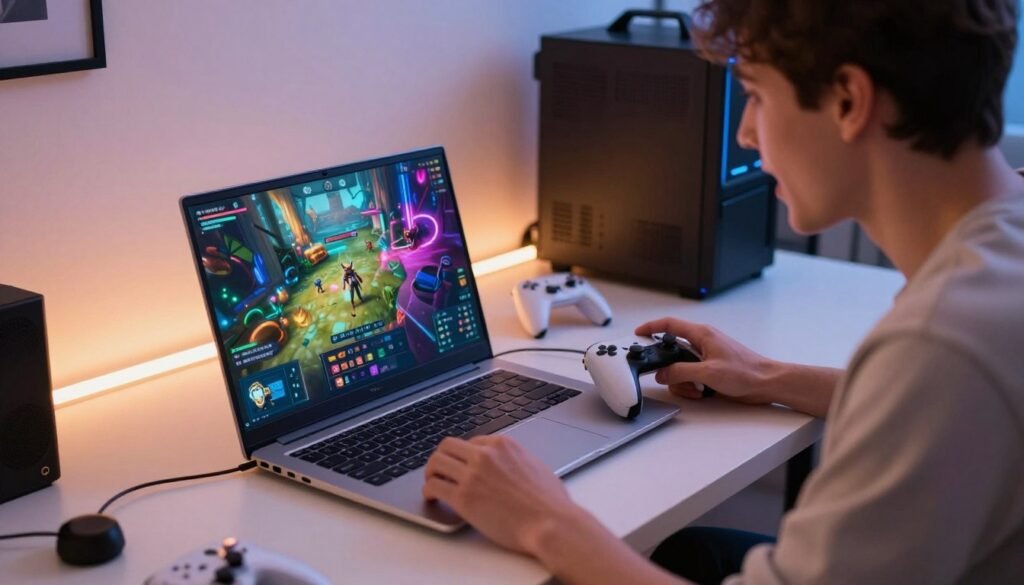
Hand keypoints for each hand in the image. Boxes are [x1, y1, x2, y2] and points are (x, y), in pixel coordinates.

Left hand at [422, 435, 580, 554]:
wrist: (551, 523)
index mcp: (503, 445)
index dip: (465, 455)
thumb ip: (517, 461)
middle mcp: (485, 455)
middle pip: (448, 446)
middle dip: (442, 457)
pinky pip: (434, 486)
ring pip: (436, 463)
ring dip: (430, 472)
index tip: (462, 465)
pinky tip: (431, 498)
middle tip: (439, 470)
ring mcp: (472, 475)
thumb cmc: (551, 502)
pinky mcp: (463, 497)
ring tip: (432, 482)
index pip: (472, 442)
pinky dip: (428, 491)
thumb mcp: (536, 467)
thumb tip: (511, 467)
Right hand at [635, 317, 774, 404]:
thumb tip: (662, 374)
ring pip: (679, 368)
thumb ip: (680, 371)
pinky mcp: (710, 371)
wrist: (766, 383)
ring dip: (682, 382)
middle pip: (672, 352)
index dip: (652, 327)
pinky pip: (690, 377)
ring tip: (696, 389)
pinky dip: (691, 387)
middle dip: (668, 369)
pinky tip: (703, 393)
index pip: (670, 325)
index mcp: (702, 335)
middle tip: (666, 377)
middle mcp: (702, 344)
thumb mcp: (708, 372)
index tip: (638, 333)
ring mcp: (706, 358)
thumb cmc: (746, 371)